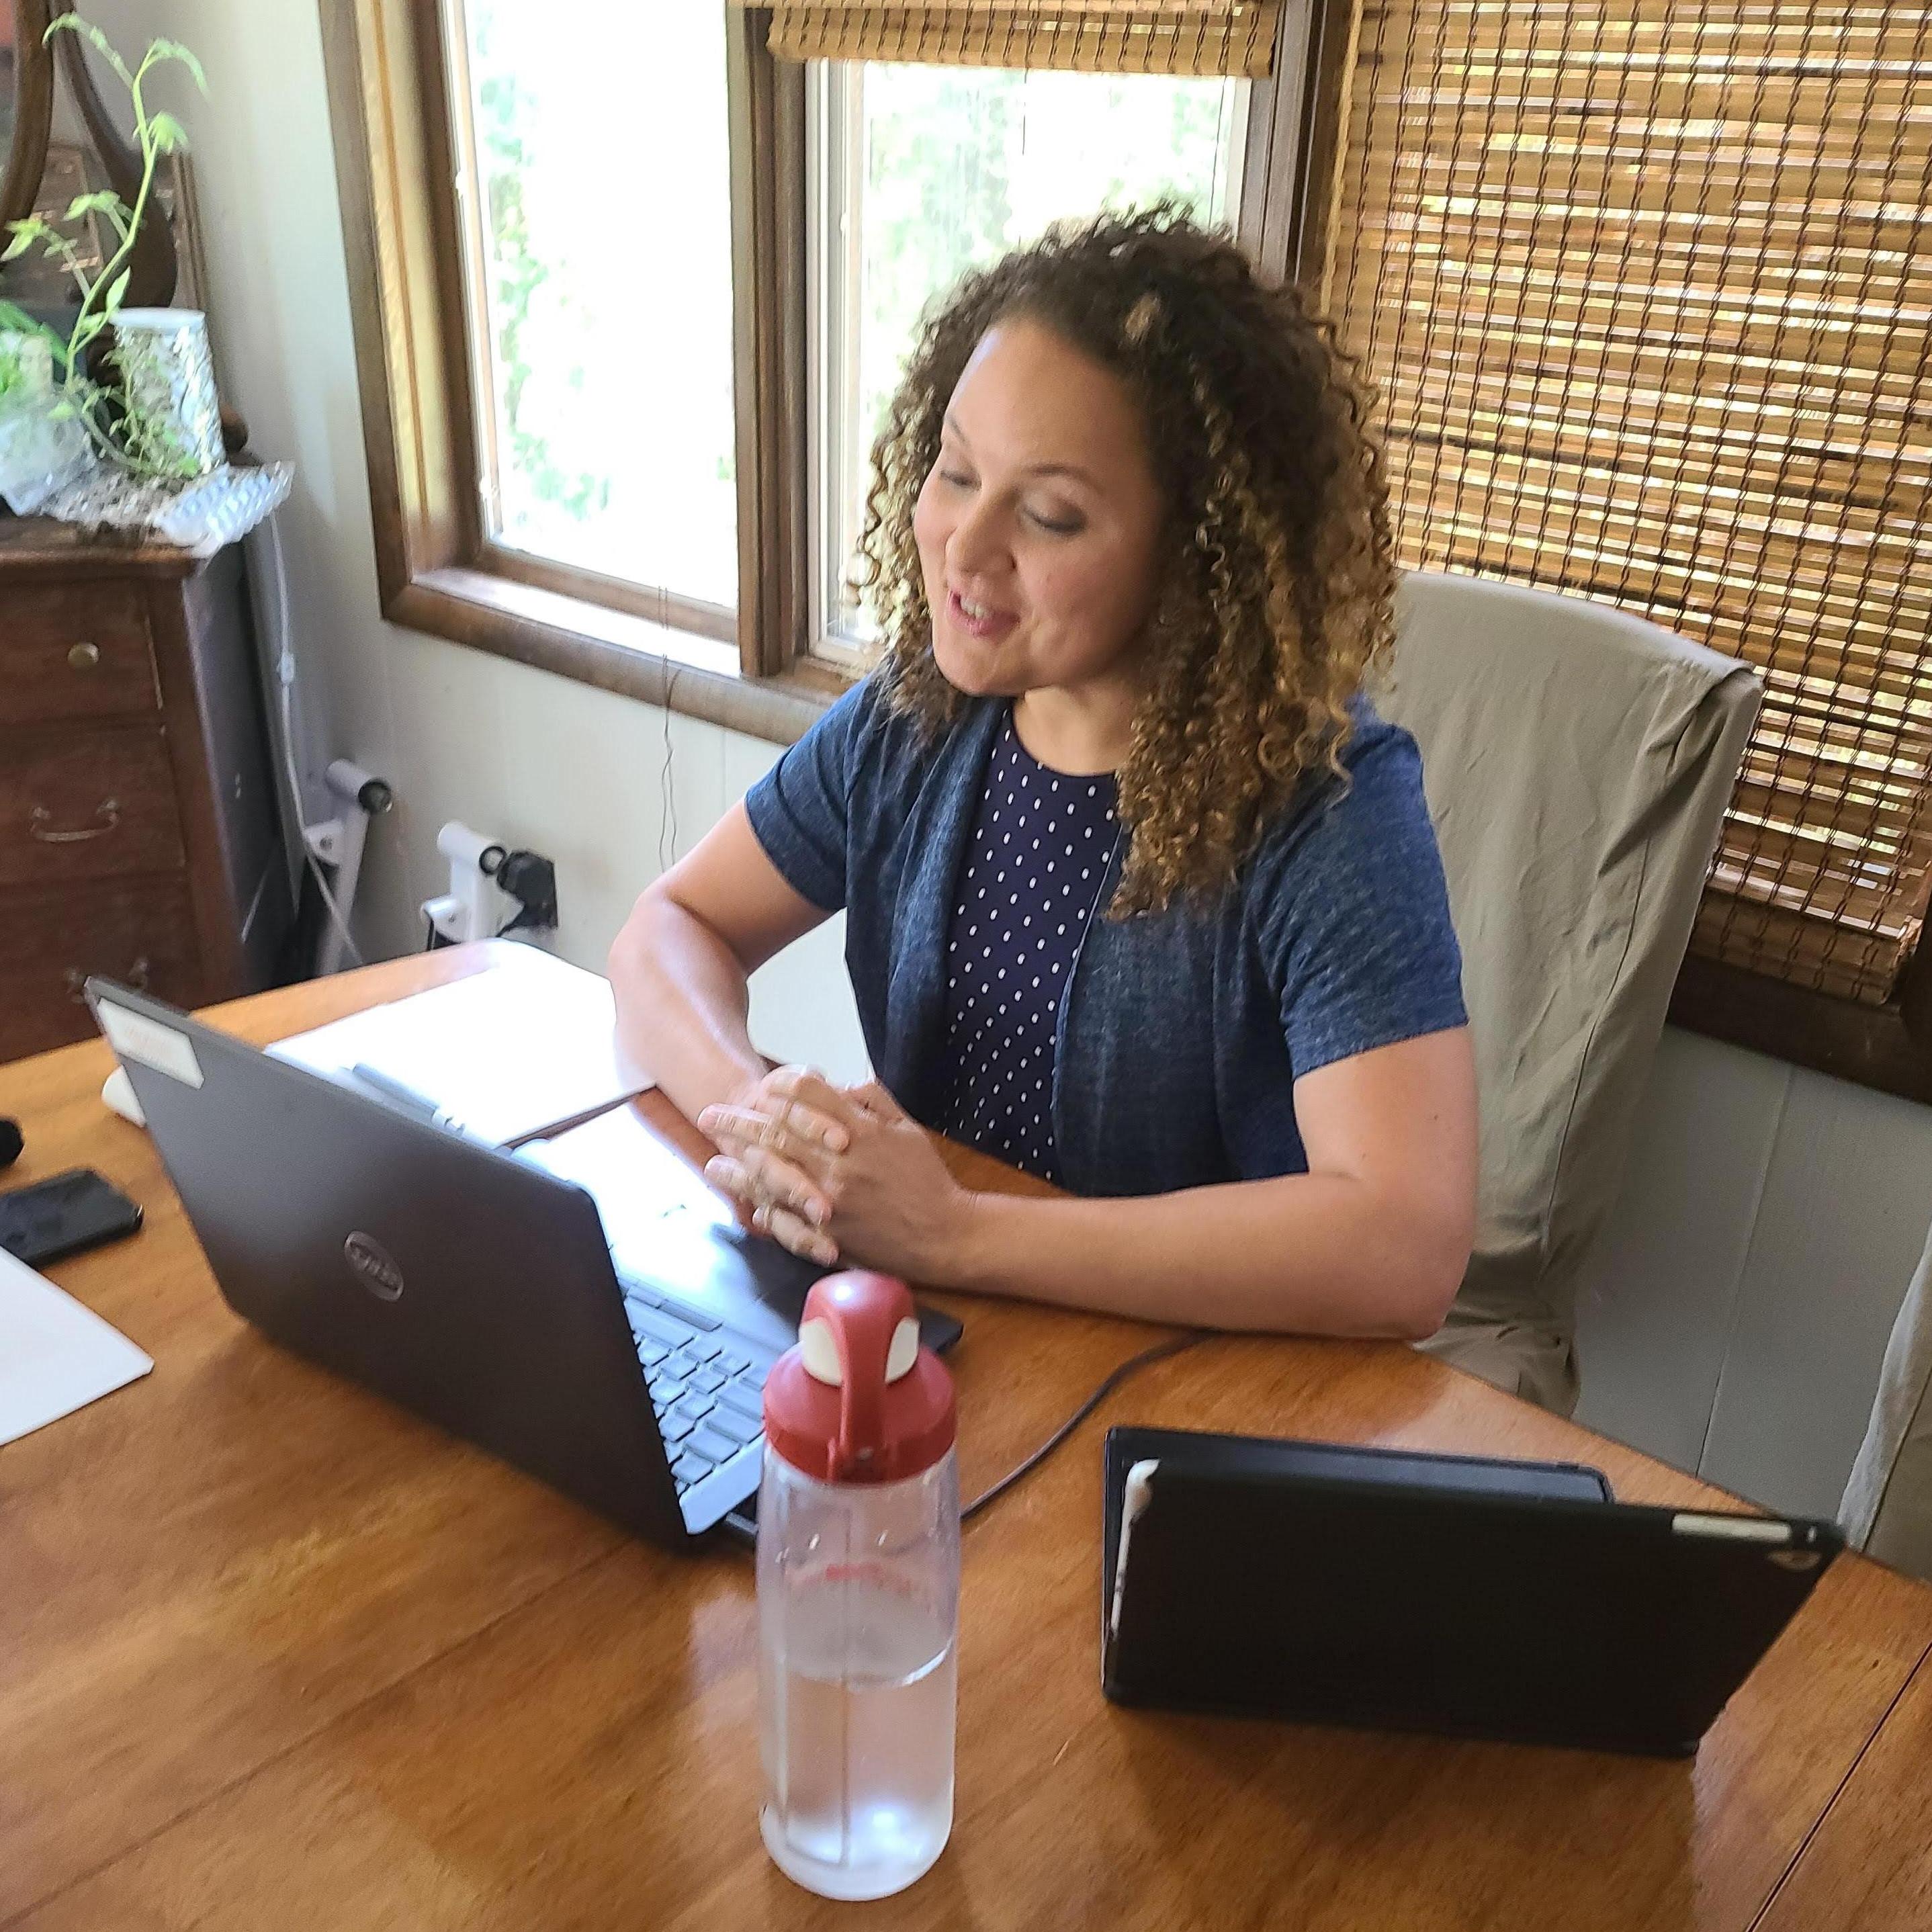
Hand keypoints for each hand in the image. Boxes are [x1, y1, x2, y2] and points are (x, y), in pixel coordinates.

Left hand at [700, 1075, 977, 1281]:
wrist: (943, 1235)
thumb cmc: (927, 1181)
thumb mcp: (907, 1129)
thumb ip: (873, 1101)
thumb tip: (842, 1082)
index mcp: (860, 1130)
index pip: (807, 1094)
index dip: (778, 1087)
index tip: (760, 1089)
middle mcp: (838, 1161)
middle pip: (776, 1132)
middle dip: (739, 1122)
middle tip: (710, 1116)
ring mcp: (828, 1199)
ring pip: (770, 1175)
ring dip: (736, 1167)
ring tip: (713, 1162)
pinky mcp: (826, 1232)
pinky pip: (783, 1217)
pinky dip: (761, 1207)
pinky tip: (743, 1201)